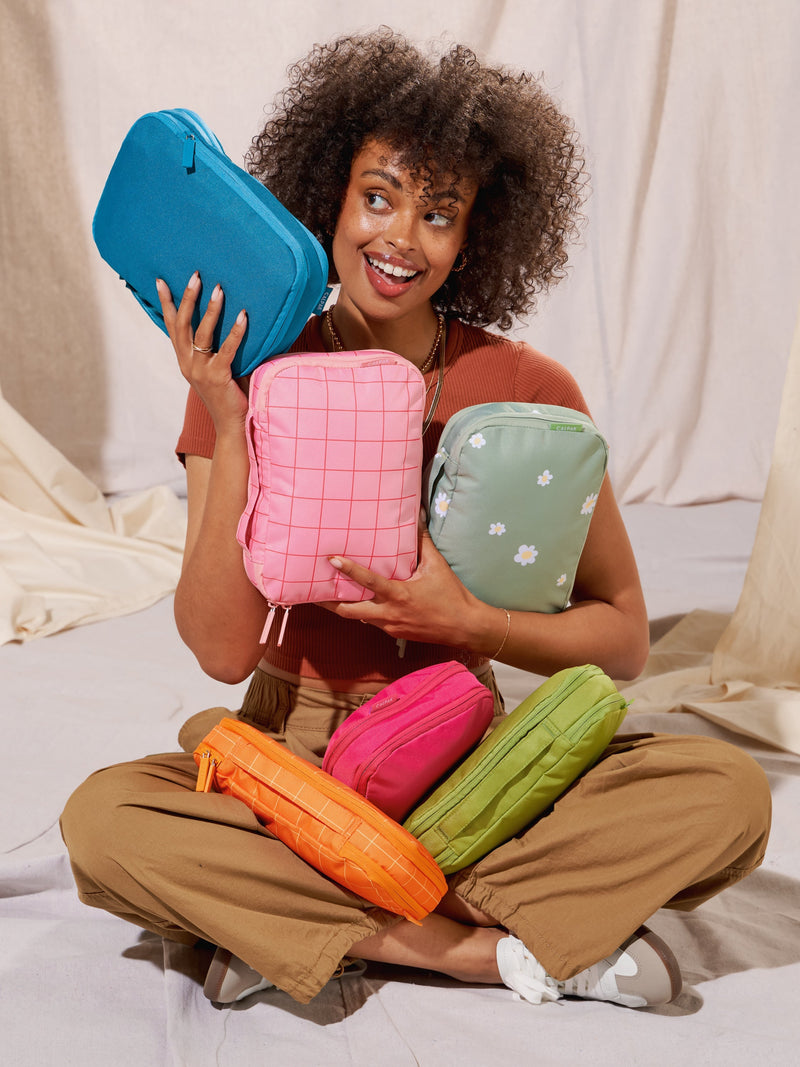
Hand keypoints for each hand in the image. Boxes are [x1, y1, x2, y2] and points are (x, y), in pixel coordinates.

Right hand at [156, 272, 248, 431]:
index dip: (165, 303)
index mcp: (184, 359)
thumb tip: (230, 318)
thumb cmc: (227, 393)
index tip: (160, 280)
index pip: (171, 326)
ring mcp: (200, 370)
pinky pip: (227, 349)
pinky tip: (244, 315)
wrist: (230, 424)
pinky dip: (236, 331)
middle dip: (187, 298)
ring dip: (210, 309)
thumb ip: (214, 348)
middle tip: (195, 276)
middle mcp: (188, 362)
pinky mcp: (217, 376)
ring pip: (202, 334)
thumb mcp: (214, 368)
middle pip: (182, 324)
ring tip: (218, 289)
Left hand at [320, 528, 482, 647]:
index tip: (331, 560)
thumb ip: (423, 543)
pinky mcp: (394, 633)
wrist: (465, 627)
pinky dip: (362, 612)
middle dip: (328, 604)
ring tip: (326, 596)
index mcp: (399, 595)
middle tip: (310, 593)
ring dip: (343, 608)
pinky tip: (357, 602)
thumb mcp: (437, 566)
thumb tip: (417, 518)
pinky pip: (372, 621)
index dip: (348, 570)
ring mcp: (390, 626)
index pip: (368, 581)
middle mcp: (389, 613)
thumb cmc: (452, 595)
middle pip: (349, 612)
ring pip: (358, 617)